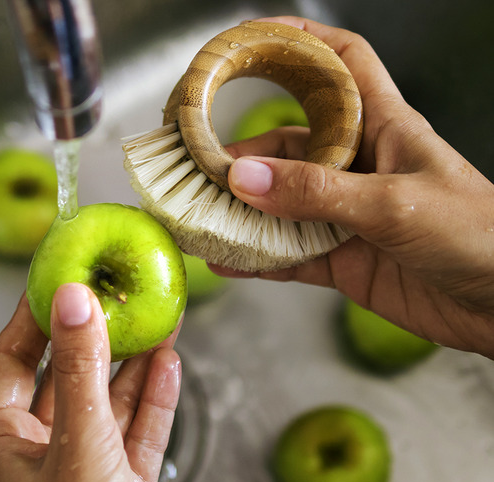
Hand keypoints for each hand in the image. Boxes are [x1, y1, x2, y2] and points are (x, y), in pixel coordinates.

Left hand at [0, 283, 181, 481]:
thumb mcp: (79, 444)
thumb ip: (78, 372)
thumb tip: (72, 300)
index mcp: (4, 450)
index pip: (10, 364)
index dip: (32, 319)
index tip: (55, 281)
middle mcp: (41, 457)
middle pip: (64, 380)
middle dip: (95, 339)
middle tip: (110, 297)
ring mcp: (83, 471)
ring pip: (106, 405)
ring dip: (133, 366)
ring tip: (154, 323)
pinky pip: (137, 433)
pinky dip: (153, 400)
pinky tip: (166, 366)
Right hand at [215, 16, 493, 358]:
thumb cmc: (479, 234)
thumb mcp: (395, 203)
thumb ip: (317, 193)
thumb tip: (244, 181)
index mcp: (384, 128)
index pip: (341, 64)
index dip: (300, 42)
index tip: (252, 40)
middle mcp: (358, 166)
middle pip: (287, 146)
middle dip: (241, 155)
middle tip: (196, 167)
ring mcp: (346, 214)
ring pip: (279, 204)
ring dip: (239, 211)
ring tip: (198, 215)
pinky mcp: (342, 258)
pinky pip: (287, 254)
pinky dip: (255, 258)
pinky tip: (225, 260)